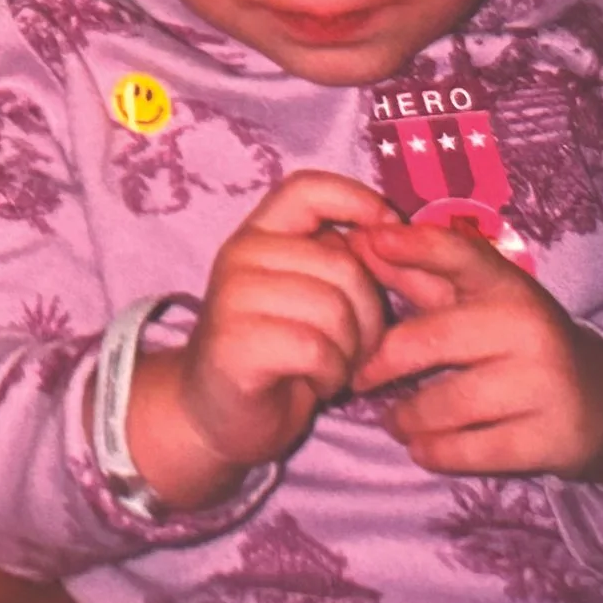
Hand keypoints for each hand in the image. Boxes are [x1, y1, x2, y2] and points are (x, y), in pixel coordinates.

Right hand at [129, 171, 395, 508]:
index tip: (385, 233)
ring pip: (334, 310)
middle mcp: (240, 255)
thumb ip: (334, 258)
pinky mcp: (235, 344)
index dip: (356, 201)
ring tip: (331, 365)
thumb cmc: (276, 351)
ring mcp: (232, 298)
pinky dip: (331, 374)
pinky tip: (315, 383)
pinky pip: (317, 349)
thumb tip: (389, 228)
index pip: (306, 188)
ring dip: (350, 351)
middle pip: (342, 264)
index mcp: (258, 234)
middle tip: (355, 347)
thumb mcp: (304, 291)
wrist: (213, 414)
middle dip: (369, 315)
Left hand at [348, 222, 602, 512]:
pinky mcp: (548, 437)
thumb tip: (359, 240)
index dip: (414, 244)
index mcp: (508, 285)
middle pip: (428, 341)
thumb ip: (418, 274)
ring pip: (444, 404)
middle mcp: (529, 326)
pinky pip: (469, 451)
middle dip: (380, 365)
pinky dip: (434, 452)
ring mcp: (543, 383)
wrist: (599, 406)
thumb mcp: (475, 303)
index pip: (460, 254)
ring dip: (406, 418)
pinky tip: (423, 447)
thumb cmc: (513, 344)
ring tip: (394, 422)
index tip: (369, 238)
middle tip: (358, 378)